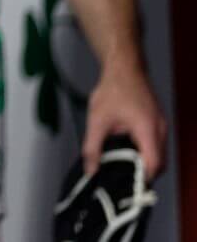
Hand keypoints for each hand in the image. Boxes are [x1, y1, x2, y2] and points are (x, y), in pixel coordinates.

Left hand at [82, 54, 166, 177]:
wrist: (124, 68)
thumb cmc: (113, 90)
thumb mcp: (97, 120)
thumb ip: (92, 147)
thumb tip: (91, 169)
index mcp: (147, 129)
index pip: (153, 164)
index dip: (141, 178)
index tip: (127, 185)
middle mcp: (160, 130)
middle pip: (159, 164)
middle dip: (142, 173)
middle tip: (121, 177)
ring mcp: (162, 127)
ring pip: (159, 155)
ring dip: (143, 163)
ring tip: (122, 165)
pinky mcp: (158, 125)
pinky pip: (156, 146)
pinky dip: (145, 152)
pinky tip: (128, 151)